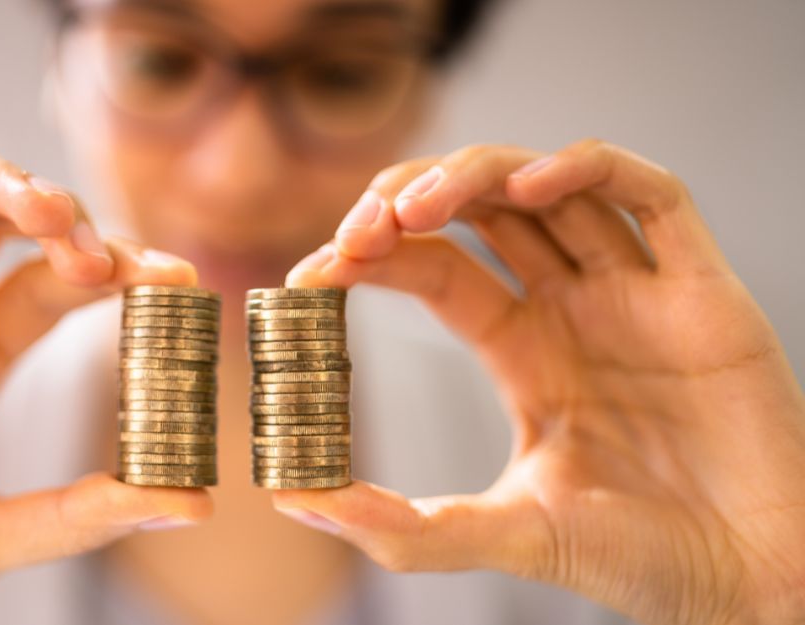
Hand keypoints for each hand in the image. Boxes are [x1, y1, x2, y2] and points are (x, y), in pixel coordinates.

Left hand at [275, 139, 804, 624]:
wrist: (746, 582)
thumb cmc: (634, 559)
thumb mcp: (500, 533)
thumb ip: (401, 523)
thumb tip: (297, 500)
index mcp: (523, 348)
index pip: (436, 267)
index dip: (375, 254)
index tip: (314, 269)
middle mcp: (573, 307)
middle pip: (483, 210)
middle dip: (413, 198)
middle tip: (359, 224)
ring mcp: (635, 291)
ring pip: (551, 184)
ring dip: (477, 174)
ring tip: (413, 205)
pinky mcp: (700, 288)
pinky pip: (650, 195)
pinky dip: (588, 170)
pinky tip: (527, 186)